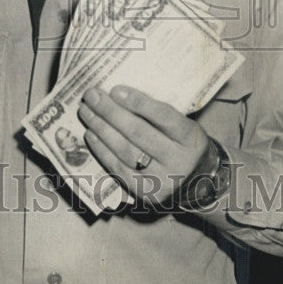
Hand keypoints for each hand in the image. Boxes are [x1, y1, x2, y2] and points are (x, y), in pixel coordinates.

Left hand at [78, 84, 208, 205]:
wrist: (196, 183)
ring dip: (101, 129)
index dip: (138, 102)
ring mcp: (161, 180)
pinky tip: (91, 134)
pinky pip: (119, 169)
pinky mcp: (145, 193)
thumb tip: (118, 95)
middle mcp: (178, 161)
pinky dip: (102, 150)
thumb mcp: (182, 126)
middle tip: (92, 96)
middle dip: (110, 112)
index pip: (163, 116)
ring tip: (86, 112)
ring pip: (125, 151)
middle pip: (139, 133)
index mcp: (190, 138)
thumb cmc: (181, 145)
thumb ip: (158, 114)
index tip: (115, 90)